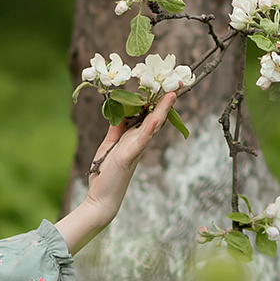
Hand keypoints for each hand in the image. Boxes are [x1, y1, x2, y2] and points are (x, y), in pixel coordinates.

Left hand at [55, 92, 174, 254]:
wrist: (101, 198)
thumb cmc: (106, 173)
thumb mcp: (110, 144)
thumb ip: (116, 128)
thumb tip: (119, 110)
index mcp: (134, 138)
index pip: (149, 115)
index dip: (157, 100)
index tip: (164, 83)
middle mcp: (140, 142)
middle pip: (157, 117)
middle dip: (167, 100)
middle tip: (178, 82)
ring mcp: (137, 149)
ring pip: (153, 125)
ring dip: (163, 109)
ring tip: (173, 92)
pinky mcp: (129, 156)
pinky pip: (142, 139)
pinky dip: (150, 127)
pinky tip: (158, 116)